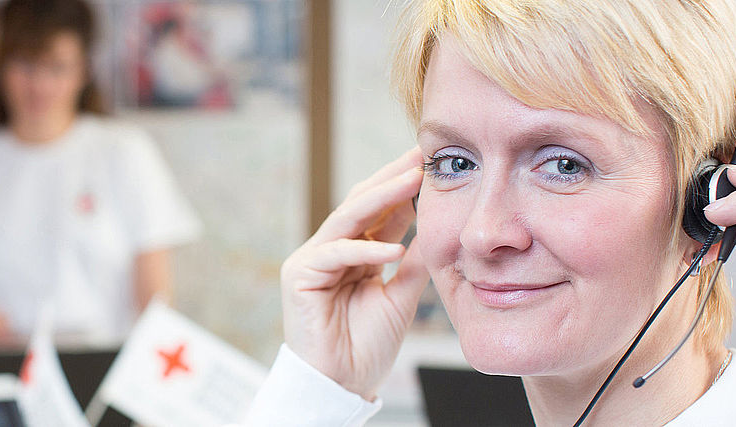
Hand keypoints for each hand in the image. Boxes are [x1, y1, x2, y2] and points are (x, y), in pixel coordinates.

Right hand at [279, 148, 428, 399]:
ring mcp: (312, 261)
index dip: (403, 188)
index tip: (431, 165)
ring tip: (412, 181)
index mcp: (354, 255)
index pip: (380, 213)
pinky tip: (394, 248)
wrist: (342, 385)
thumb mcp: (401, 297)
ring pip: (347, 219)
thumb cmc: (366, 347)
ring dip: (382, 198)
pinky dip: (366, 250)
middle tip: (420, 155)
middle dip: (392, 179)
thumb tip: (437, 229)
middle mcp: (330, 251)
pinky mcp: (299, 276)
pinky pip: (336, 253)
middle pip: (361, 204)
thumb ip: (414, 263)